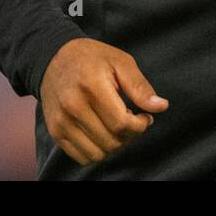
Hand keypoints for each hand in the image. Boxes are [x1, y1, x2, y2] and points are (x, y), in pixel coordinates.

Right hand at [39, 38, 168, 164]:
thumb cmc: (92, 58)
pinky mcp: (55, 131)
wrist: (54, 59)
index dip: (140, 126)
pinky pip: (82, 157)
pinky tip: (102, 131)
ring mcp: (61, 122)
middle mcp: (73, 107)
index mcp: (92, 87)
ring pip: (98, 154)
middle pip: (111, 141)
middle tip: (132, 119)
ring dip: (115, 145)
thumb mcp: (121, 62)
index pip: (121, 124)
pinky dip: (98, 150)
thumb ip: (140, 87)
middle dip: (130, 135)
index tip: (145, 117)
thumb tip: (161, 106)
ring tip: (116, 125)